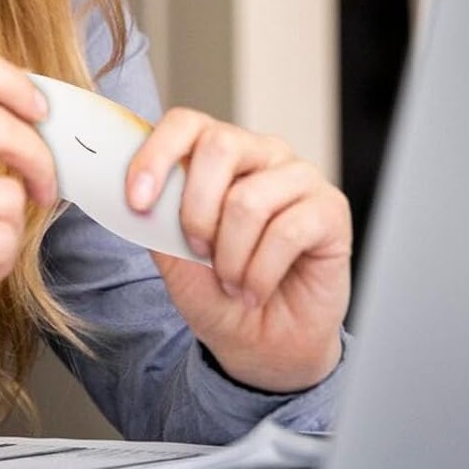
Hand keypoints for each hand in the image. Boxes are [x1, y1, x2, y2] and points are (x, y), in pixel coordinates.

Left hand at [126, 110, 351, 392]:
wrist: (262, 344)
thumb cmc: (218, 293)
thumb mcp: (173, 261)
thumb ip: (158, 223)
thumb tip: (141, 199)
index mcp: (216, 154)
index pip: (185, 124)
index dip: (156, 155)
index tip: (136, 201)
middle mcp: (260, 153)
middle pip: (219, 145)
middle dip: (195, 210)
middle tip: (198, 252)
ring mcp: (299, 177)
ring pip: (248, 199)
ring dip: (230, 256)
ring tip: (231, 283)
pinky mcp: (331, 208)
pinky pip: (288, 231)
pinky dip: (260, 273)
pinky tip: (254, 291)